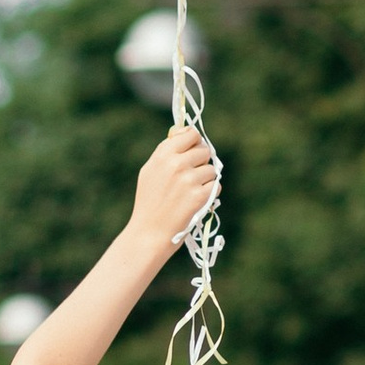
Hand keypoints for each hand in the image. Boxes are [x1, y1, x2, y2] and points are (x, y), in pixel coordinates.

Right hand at [132, 123, 217, 250]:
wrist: (149, 233)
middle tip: (191, 177)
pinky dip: (209, 194)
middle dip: (201, 162)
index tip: (193, 151)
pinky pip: (216, 186)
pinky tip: (195, 202)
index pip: (191, 134)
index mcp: (163, 154)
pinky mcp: (200, 196)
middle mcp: (176, 164)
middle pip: (204, 150)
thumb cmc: (149, 202)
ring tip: (189, 192)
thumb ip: (166, 150)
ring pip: (211, 169)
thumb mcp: (150, 171)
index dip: (195, 142)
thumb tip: (182, 130)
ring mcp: (189, 180)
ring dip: (206, 180)